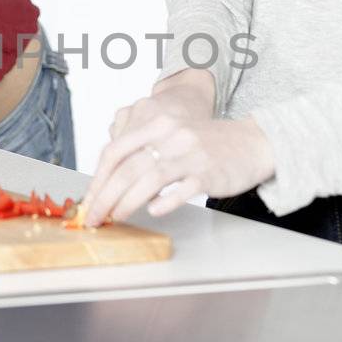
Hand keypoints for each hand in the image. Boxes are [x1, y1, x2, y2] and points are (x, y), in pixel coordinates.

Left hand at [80, 80, 275, 226]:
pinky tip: (153, 211)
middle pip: (128, 167)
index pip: (116, 150)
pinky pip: (182, 189)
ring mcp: (191, 155)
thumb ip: (143, 150)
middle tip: (93, 216)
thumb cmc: (207, 144)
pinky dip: (164, 201)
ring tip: (115, 216)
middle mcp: (172, 136)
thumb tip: (111, 180)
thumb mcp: (172, 136)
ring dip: (127, 201)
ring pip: (150, 178)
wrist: (253, 143)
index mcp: (158, 124)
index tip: (88, 198)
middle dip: (105, 195)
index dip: (98, 177)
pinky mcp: (209, 174)